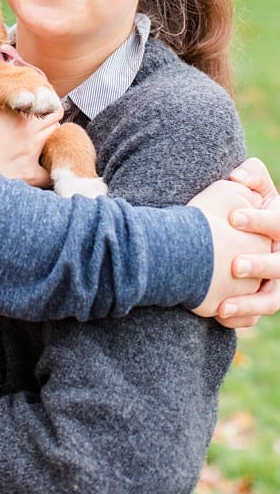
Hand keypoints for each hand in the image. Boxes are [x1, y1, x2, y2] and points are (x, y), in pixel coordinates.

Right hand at [0, 63, 60, 185]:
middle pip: (54, 117)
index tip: (26, 101)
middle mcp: (28, 130)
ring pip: (53, 140)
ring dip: (44, 137)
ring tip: (26, 139)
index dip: (39, 96)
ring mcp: (30, 154)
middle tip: (27, 118)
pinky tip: (28, 166)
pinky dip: (42, 169)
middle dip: (44, 115)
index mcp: (14, 109)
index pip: (46, 95)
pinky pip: (47, 172)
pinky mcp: (26, 175)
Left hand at [188, 171, 271, 320]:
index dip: (260, 220)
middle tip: (235, 266)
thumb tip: (238, 176)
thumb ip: (252, 176)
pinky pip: (257, 314)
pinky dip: (242, 317)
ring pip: (273, 298)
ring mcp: (277, 282)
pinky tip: (220, 316)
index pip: (279, 224)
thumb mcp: (256, 189)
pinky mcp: (264, 299)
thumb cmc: (247, 208)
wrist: (240, 236)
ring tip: (223, 305)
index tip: (233, 217)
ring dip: (250, 303)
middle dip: (261, 265)